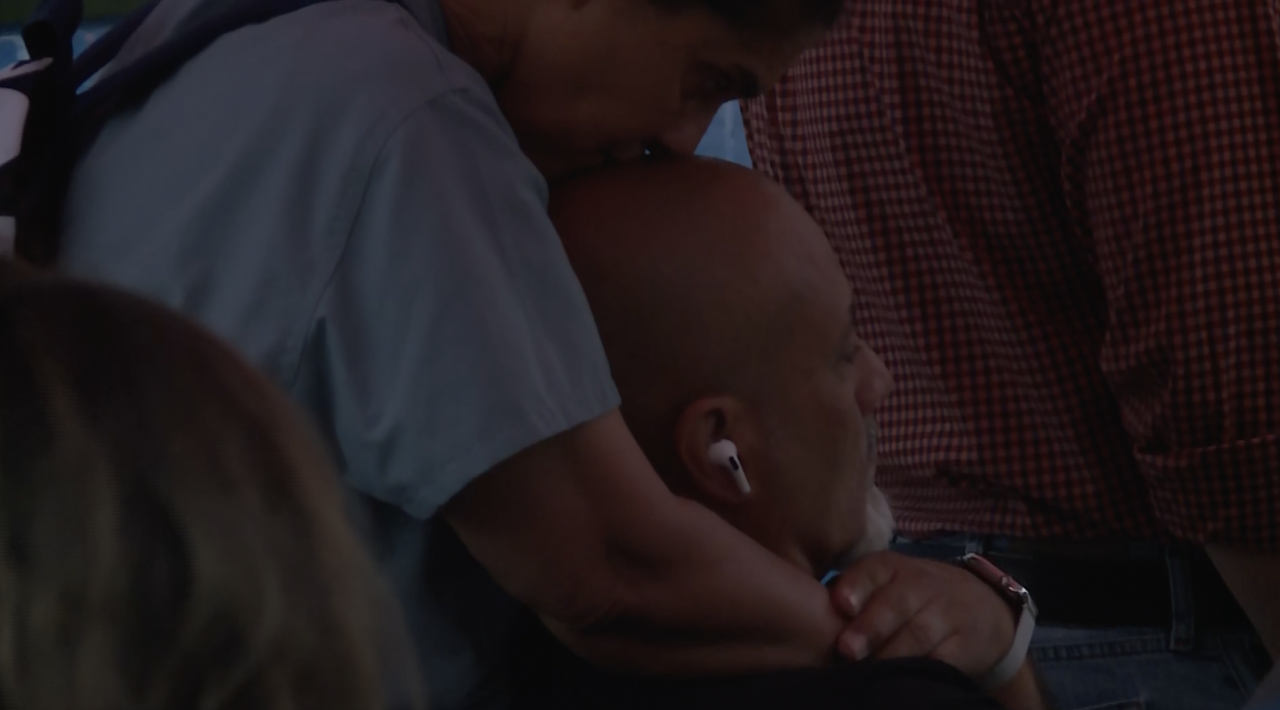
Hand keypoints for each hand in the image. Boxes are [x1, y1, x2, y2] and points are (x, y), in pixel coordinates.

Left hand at [829, 551, 1015, 678]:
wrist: (983, 607)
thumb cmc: (913, 596)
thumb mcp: (887, 582)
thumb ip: (851, 593)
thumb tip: (804, 612)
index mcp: (893, 567)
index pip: (873, 570)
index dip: (857, 586)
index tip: (841, 604)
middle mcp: (921, 585)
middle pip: (896, 603)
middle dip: (870, 626)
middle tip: (847, 649)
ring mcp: (946, 613)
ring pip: (918, 634)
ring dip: (892, 654)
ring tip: (870, 672)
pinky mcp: (966, 644)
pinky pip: (944, 659)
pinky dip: (925, 670)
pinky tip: (905, 681)